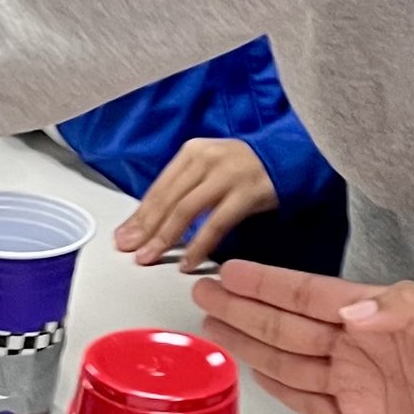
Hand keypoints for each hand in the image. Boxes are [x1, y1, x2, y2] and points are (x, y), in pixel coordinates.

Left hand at [116, 137, 278, 269]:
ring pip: (186, 210)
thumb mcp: (209, 169)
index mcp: (192, 152)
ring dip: (165, 237)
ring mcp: (227, 174)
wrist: (290, 158)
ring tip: (150, 257)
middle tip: (130, 251)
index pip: (159, 188)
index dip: (139, 215)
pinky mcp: (247, 192)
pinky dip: (200, 244)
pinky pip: (217, 223)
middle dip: (146, 228)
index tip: (123, 236)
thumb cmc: (243, 170)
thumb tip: (148, 223)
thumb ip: (183, 190)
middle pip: (168, 199)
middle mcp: (206, 159)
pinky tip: (188, 261)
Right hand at [192, 259, 413, 413]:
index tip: (231, 270)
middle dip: (245, 308)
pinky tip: (253, 369)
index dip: (269, 284)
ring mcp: (358, 388)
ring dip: (251, 342)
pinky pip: (307, 401)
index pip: (311, 296)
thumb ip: (404, 311)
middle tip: (203, 293)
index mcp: (381, 319)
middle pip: (288, 325)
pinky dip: (277, 385)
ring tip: (212, 326)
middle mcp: (362, 349)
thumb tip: (348, 309)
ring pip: (289, 360)